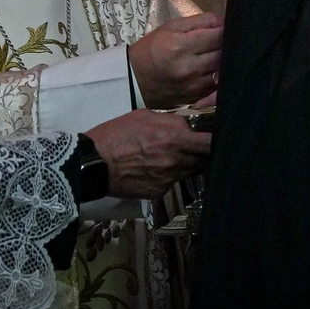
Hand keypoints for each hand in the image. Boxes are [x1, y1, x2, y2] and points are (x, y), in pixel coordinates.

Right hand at [85, 109, 211, 200]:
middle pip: (202, 159)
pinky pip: (172, 182)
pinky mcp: (159, 192)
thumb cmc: (115, 135)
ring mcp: (168, 178)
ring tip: (166, 158)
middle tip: (191, 148)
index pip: (209, 143)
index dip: (215, 141)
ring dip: (183, 164)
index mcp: (174, 138)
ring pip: (188, 171)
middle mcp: (176, 160)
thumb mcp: (142, 116)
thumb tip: (185, 126)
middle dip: (199, 153)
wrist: (94, 164)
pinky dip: (167, 176)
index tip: (215, 139)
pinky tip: (152, 170)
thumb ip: (169, 120)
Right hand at [131, 13, 221, 108]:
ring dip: (224, 63)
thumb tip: (224, 21)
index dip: (226, 30)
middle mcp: (189, 67)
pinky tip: (212, 70)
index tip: (226, 29)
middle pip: (224, 54)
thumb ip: (200, 21)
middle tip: (223, 42)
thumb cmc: (152, 49)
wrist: (133, 79)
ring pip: (223, 72)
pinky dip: (219, 78)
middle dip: (227, 46)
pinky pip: (217, 87)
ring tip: (217, 55)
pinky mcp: (196, 97)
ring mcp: (194, 86)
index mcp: (181, 46)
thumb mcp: (171, 27)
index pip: (218, 36)